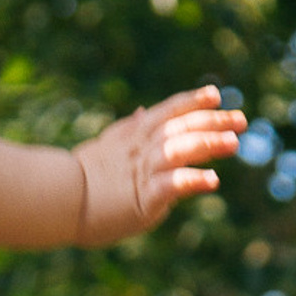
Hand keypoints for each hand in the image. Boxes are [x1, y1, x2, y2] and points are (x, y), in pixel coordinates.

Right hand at [72, 86, 246, 245]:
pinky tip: (213, 180)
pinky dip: (192, 180)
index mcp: (132, 136)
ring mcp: (142, 171)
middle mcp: (140, 149)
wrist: (55, 200)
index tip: (216, 94)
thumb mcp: (106, 146)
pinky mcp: (142, 197)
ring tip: (234, 143)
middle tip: (241, 120)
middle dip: (212, 121)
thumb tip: (143, 111)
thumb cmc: (79, 179)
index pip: (168, 112)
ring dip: (207, 144)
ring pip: (179, 149)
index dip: (192, 101)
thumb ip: (129, 129)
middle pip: (181, 127)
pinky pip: (172, 185)